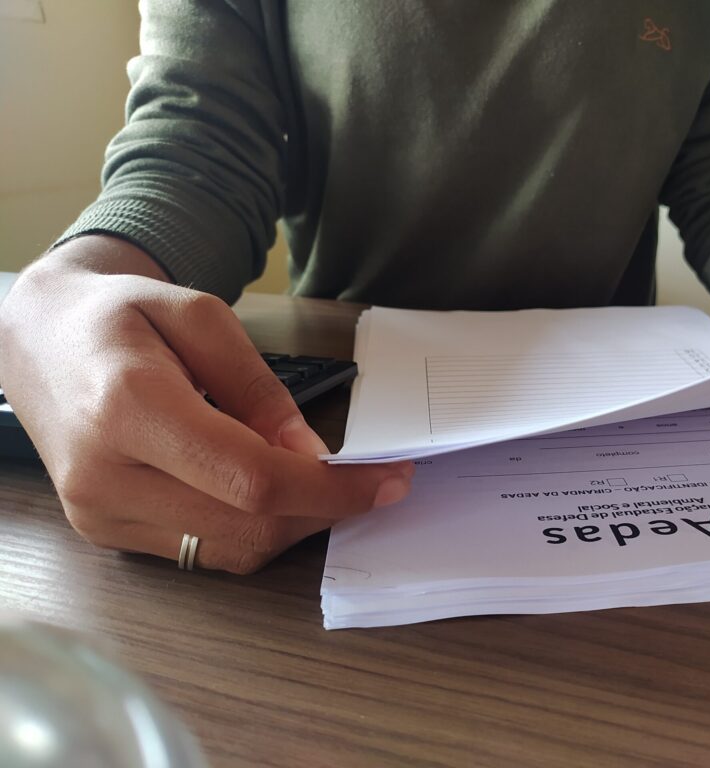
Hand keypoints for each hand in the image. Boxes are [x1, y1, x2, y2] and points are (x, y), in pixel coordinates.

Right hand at [0, 236, 411, 572]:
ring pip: (230, 551)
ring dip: (296, 525)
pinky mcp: (104, 531)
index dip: (331, 489)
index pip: (252, 479)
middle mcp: (105, 475)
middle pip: (248, 526)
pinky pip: (202, 552)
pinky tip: (274, 493)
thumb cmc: (120, 316)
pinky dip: (254, 530)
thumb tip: (309, 453)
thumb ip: (258, 388)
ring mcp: (99, 513)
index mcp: (128, 408)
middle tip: (372, 480)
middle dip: (326, 509)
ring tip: (325, 483)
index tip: (388, 480)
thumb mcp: (200, 317)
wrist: (39, 339)